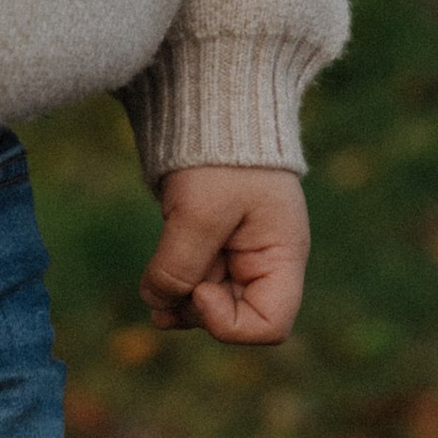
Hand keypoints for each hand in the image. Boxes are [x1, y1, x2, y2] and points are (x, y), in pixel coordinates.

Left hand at [140, 167, 310, 344]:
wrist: (211, 110)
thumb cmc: (221, 156)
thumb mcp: (200, 212)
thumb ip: (180, 267)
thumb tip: (158, 305)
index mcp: (283, 256)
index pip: (270, 326)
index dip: (228, 324)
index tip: (200, 289)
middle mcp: (265, 264)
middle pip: (233, 320)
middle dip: (195, 309)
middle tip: (169, 278)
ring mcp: (237, 259)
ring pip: (205, 309)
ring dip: (177, 300)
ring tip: (158, 275)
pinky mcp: (210, 250)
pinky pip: (190, 289)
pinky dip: (170, 289)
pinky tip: (155, 280)